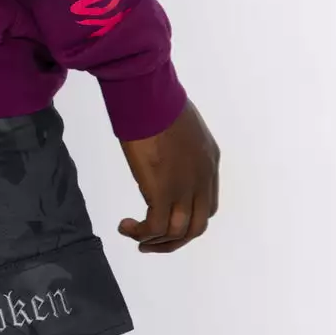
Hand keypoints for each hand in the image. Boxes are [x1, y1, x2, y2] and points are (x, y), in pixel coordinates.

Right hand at [118, 100, 219, 253]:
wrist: (148, 94)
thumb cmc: (156, 100)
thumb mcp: (180, 125)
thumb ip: (178, 146)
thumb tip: (163, 156)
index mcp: (209, 162)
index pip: (206, 204)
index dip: (188, 217)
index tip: (167, 217)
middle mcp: (202, 179)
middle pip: (197, 225)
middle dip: (175, 238)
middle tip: (152, 239)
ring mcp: (184, 186)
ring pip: (178, 231)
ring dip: (157, 241)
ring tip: (136, 237)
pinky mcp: (162, 189)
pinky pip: (156, 225)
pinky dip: (142, 232)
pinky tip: (126, 226)